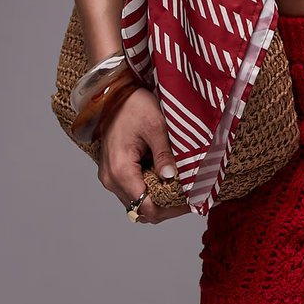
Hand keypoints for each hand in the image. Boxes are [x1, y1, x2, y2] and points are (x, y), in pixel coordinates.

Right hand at [96, 87, 190, 223]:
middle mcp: (111, 179)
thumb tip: (172, 176)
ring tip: (182, 188)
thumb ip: (163, 153)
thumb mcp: (155, 126)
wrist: (114, 94)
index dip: (171, 209)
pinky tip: (167, 179)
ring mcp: (110, 177)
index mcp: (121, 170)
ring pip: (137, 202)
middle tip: (192, 195)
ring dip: (159, 199)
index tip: (193, 200)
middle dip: (168, 206)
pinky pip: (133, 190)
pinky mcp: (114, 172)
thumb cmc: (134, 106)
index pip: (146, 206)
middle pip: (141, 208)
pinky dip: (150, 190)